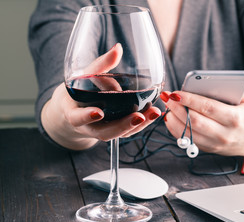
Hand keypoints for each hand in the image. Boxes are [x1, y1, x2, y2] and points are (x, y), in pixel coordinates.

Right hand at [41, 44, 160, 149]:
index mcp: (73, 113)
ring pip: (119, 134)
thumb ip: (100, 65)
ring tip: (153, 113)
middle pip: (104, 132)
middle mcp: (88, 127)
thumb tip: (118, 48)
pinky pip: (128, 131)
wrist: (76, 107)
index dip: (87, 116)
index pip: (77, 118)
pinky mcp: (115, 131)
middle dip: (122, 126)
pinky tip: (154, 113)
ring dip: (137, 125)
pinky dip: (142, 123)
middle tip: (139, 117)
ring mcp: (102, 131)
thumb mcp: (84, 76)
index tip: (99, 112)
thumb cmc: (78, 88)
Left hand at [161, 88, 243, 155]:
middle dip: (177, 108)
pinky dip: (177, 130)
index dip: (189, 100)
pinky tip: (172, 118)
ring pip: (189, 133)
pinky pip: (189, 140)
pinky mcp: (210, 149)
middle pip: (195, 121)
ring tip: (167, 107)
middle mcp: (225, 134)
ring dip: (174, 119)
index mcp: (235, 118)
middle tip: (167, 98)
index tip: (176, 93)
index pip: (207, 108)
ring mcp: (216, 144)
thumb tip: (204, 83)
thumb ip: (230, 88)